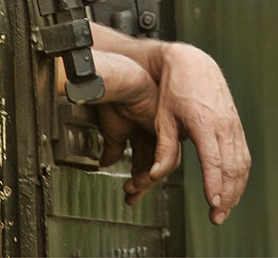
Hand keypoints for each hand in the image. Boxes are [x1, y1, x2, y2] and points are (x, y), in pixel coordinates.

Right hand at [57, 50, 162, 194]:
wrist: (122, 83)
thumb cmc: (114, 100)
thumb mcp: (112, 130)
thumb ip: (113, 147)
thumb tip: (106, 162)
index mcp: (140, 129)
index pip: (141, 159)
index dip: (135, 176)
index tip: (127, 190)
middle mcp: (154, 130)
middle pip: (153, 163)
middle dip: (142, 183)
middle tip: (131, 195)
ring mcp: (163, 130)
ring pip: (163, 163)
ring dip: (148, 180)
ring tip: (134, 187)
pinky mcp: (170, 130)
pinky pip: (170, 156)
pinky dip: (158, 170)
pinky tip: (146, 177)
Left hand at [87, 24, 250, 224]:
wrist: (191, 62)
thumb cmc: (174, 87)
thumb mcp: (163, 117)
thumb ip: (164, 147)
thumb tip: (156, 174)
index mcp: (204, 122)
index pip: (214, 160)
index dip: (215, 184)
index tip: (213, 203)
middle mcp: (223, 123)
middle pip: (232, 166)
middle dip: (227, 194)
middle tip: (217, 216)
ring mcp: (232, 123)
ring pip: (242, 161)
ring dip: (237, 187)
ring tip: (226, 208)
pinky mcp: (235, 123)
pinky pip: (243, 152)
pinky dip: (241, 173)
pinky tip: (235, 187)